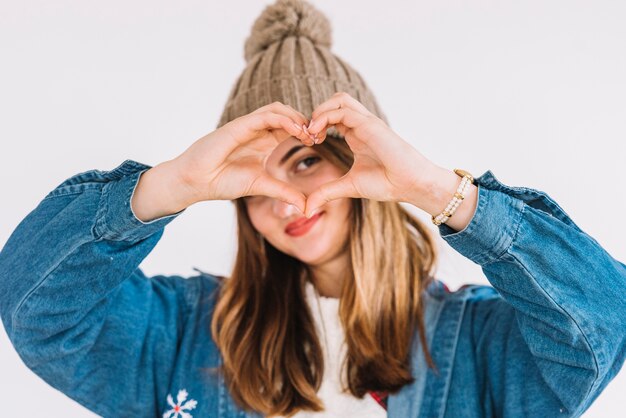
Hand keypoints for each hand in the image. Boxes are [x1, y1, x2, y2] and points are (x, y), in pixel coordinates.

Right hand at [172, 102, 313, 213]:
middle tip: (318, 136)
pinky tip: (295, 130)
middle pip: (288, 114)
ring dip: (296, 117)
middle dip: (306, 122)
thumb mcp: (262, 186)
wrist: (197, 182)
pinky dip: (283, 119)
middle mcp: (258, 130)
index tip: (320, 142)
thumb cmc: (223, 181)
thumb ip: (284, 192)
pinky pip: (265, 116)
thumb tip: (306, 207)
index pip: (291, 127)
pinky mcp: (239, 126)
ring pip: (278, 109)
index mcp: (265, 141)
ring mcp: (248, 126)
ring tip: (309, 132)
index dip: (307, 131)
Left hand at [302, 92, 436, 216]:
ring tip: (312, 131)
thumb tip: (307, 209)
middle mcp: (361, 125)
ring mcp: (367, 122)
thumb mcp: (349, 187)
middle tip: (308, 135)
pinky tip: (318, 134)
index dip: (316, 124)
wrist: (410, 184)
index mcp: (356, 134)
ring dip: (321, 111)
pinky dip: (326, 117)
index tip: (308, 142)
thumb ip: (326, 193)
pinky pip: (344, 111)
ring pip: (339, 99)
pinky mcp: (371, 125)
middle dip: (317, 113)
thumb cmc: (387, 183)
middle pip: (336, 101)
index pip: (332, 116)